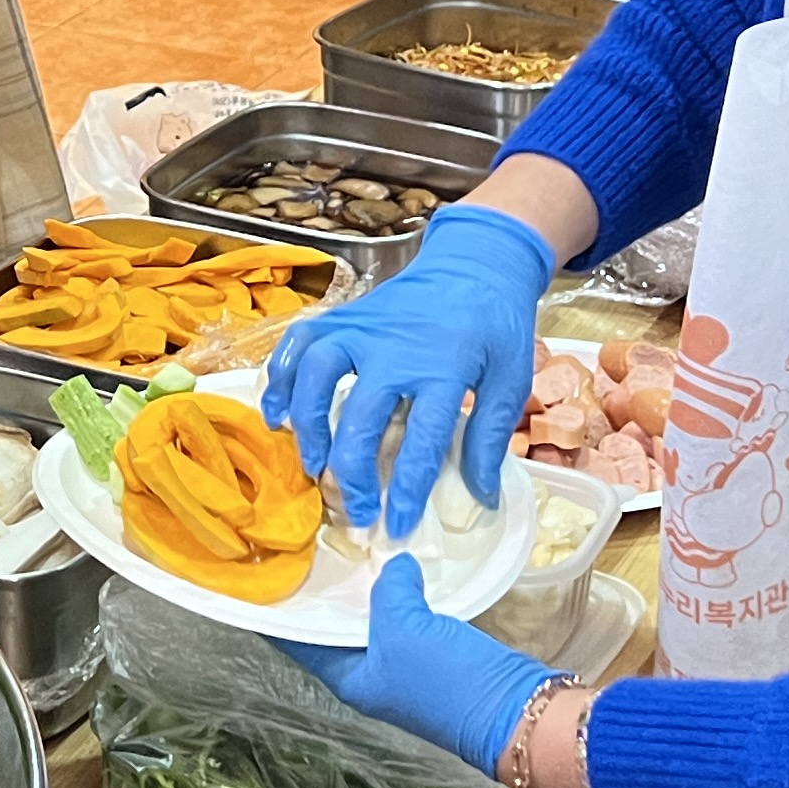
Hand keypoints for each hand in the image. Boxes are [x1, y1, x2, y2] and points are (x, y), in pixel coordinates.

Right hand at [262, 202, 552, 536]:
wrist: (476, 263)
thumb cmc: (496, 326)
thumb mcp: (511, 378)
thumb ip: (492, 437)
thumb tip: (480, 498)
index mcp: (447, 366)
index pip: (422, 439)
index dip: (406, 489)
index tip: (396, 524)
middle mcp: (397, 347)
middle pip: (360, 415)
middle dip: (351, 472)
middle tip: (354, 509)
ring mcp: (363, 327)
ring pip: (316, 373)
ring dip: (307, 423)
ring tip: (312, 465)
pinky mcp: (343, 316)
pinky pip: (298, 343)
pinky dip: (280, 377)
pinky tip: (277, 413)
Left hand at [279, 557, 562, 777]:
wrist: (515, 709)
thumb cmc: (445, 679)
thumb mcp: (404, 629)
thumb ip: (389, 590)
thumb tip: (394, 565)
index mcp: (349, 679)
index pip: (301, 641)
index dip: (285, 608)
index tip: (269, 569)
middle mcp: (371, 674)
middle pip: (338, 626)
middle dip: (329, 589)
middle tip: (315, 541)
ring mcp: (406, 664)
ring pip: (377, 617)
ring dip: (370, 587)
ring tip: (357, 542)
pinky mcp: (439, 651)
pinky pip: (410, 615)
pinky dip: (404, 591)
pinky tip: (404, 564)